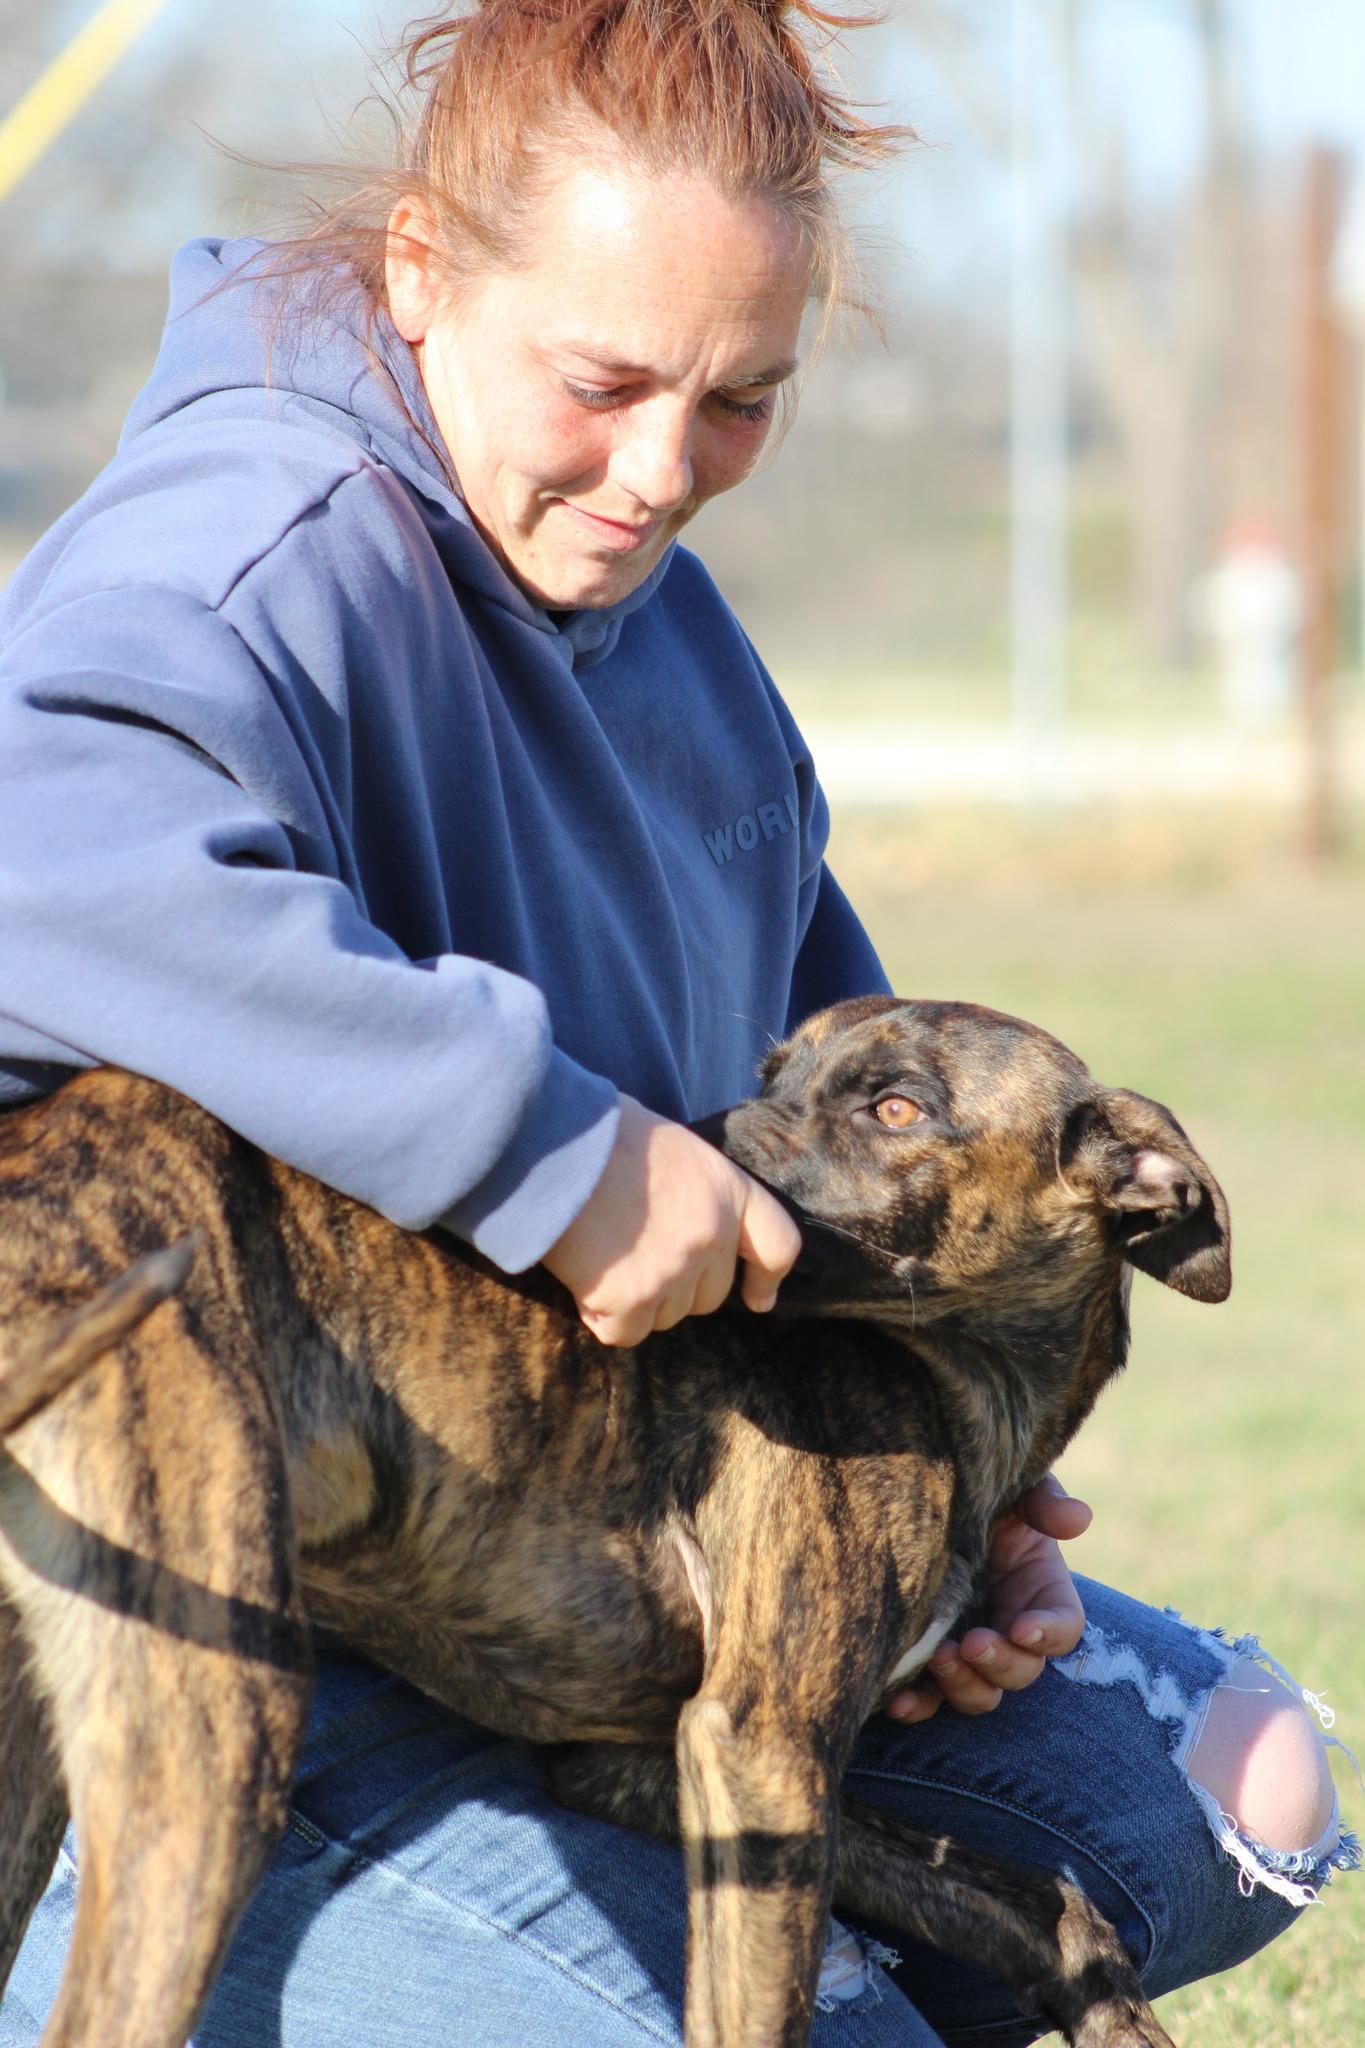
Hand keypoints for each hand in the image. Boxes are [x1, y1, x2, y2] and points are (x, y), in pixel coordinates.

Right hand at [543, 1094, 801, 1347]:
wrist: (551, 1140)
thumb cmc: (602, 1132)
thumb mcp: (672, 1147)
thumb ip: (695, 1192)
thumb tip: (685, 1222)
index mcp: (729, 1190)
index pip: (778, 1246)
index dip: (767, 1278)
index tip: (758, 1299)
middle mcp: (711, 1235)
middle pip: (709, 1296)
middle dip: (675, 1289)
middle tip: (633, 1256)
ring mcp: (673, 1270)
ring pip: (664, 1318)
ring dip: (636, 1302)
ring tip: (602, 1255)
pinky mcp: (630, 1297)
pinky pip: (623, 1332)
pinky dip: (601, 1316)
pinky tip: (582, 1277)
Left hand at [885, 1474, 1090, 1723]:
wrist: (926, 1502)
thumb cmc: (983, 1495)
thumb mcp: (1015, 1489)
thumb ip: (1044, 1500)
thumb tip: (1077, 1518)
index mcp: (1040, 1593)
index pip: (1063, 1627)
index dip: (1048, 1633)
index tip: (1022, 1625)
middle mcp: (1009, 1630)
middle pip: (1021, 1671)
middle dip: (1000, 1663)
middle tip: (973, 1643)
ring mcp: (969, 1651)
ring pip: (979, 1694)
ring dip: (963, 1685)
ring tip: (938, 1657)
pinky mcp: (929, 1662)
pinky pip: (927, 1699)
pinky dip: (916, 1705)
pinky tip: (894, 1699)